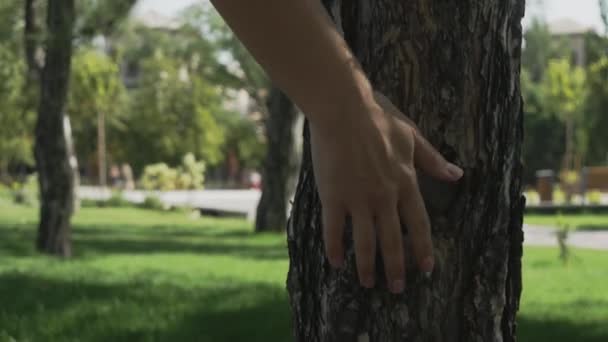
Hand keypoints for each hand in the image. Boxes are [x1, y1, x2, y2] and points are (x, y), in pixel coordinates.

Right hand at [310, 91, 462, 293]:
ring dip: (368, 266)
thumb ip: (432, 160)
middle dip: (396, 267)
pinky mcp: (333, 196)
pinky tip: (335, 263)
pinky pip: (335, 229)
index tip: (426, 268)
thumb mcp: (412, 136)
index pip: (418, 223)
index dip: (422, 248)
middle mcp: (385, 196)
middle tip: (397, 288)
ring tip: (368, 283)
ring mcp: (358, 198)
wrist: (344, 108)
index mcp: (405, 182)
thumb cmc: (378, 116)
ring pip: (365, 241)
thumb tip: (458, 175)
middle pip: (392, 240)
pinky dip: (335, 248)